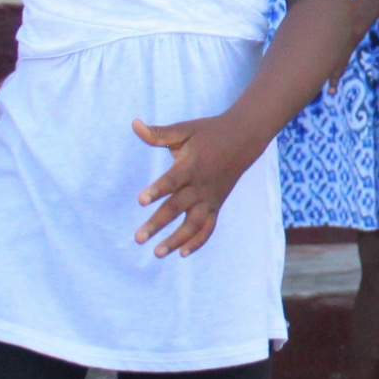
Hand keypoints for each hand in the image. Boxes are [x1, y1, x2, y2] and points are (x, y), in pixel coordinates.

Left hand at [132, 116, 257, 257]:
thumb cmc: (208, 133)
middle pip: (178, 208)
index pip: (172, 180)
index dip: (157, 190)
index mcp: (191, 165)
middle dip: (158, 224)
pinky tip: (182, 254)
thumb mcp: (184, 130)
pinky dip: (198, 241)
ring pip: (194, 224)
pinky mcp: (216, 205)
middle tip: (138, 238)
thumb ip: (158, 133)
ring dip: (177, 240)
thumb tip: (134, 124)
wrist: (244, 139)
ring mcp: (210, 198)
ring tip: (157, 253)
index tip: (141, 201)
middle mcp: (201, 185)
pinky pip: (209, 227)